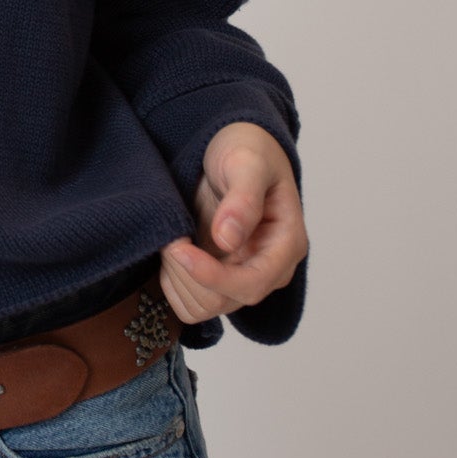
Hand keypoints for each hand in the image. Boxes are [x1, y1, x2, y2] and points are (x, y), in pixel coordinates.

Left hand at [159, 121, 307, 325]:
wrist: (232, 150)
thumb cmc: (248, 151)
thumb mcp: (247, 162)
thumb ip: (243, 199)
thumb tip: (229, 239)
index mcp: (286, 245)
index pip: (252, 284)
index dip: (214, 277)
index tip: (179, 250)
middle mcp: (267, 269)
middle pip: (223, 301)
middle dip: (187, 271)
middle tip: (170, 235)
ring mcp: (241, 277)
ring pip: (203, 307)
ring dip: (177, 277)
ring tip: (172, 237)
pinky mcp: (218, 279)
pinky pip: (189, 304)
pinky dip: (172, 283)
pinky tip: (172, 251)